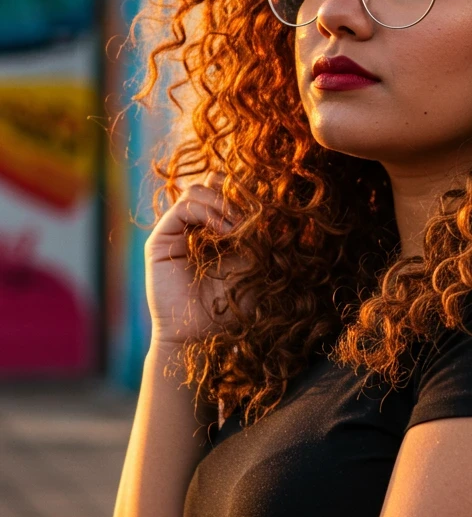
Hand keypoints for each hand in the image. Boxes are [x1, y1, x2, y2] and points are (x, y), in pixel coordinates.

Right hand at [145, 172, 249, 345]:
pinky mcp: (160, 240)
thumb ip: (255, 233)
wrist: (202, 333)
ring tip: (238, 228)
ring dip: (223, 203)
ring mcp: (175, 231)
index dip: (243, 192)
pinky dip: (208, 212)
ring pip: (196, 190)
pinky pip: (182, 208)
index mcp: (214, 228)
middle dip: (233, 194)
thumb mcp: (253, 263)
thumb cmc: (230, 305)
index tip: (263, 210)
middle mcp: (193, 226)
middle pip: (210, 183)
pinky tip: (226, 232)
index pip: (225, 190)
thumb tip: (265, 206)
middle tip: (251, 217)